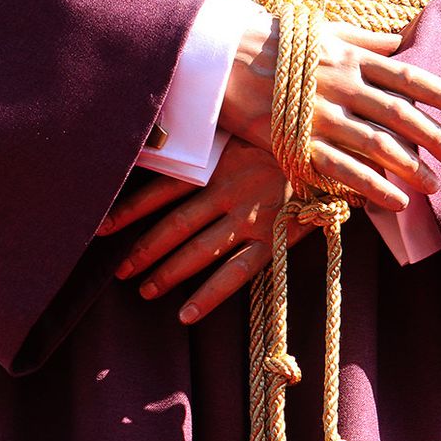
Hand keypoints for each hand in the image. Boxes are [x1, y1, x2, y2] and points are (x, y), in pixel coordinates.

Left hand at [96, 138, 314, 323]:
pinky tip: (186, 315)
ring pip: (200, 250)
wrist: (339, 147)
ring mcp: (252, 216)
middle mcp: (230, 189)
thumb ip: (209, 136)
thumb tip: (162, 136)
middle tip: (117, 271)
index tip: (101, 227)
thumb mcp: (245, 125)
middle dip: (143, 249)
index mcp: (218, 159)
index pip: (162, 187)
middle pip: (174, 224)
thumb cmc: (285, 134)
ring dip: (168, 272)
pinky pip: (237, 273)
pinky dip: (209, 295)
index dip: (130, 209)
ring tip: (144, 291)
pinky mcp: (275, 238)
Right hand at [218, 14, 440, 211]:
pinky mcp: (299, 141)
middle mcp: (342, 85)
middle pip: (400, 114)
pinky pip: (341, 168)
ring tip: (436, 187)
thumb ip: (366, 41)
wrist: (222, 58)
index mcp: (353, 58)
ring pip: (376, 144)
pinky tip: (396, 202)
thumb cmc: (277, 44)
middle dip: (436, 137)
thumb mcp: (325, 33)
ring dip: (410, 167)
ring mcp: (320, 114)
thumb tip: (403, 40)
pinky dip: (371, 186)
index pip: (410, 78)